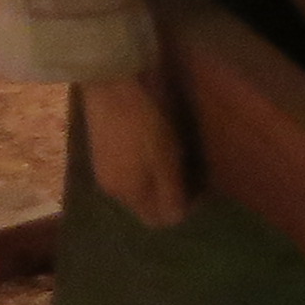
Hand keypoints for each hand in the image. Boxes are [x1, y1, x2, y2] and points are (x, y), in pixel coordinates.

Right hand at [78, 74, 194, 226]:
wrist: (112, 83)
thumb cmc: (145, 124)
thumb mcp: (166, 161)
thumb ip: (170, 194)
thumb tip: (175, 220)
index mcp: (127, 194)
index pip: (157, 219)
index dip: (182, 209)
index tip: (201, 186)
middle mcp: (111, 187)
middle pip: (146, 203)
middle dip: (171, 193)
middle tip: (193, 169)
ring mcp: (104, 167)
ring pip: (138, 185)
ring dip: (159, 178)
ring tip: (179, 155)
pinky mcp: (103, 148)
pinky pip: (129, 168)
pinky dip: (146, 164)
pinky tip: (158, 144)